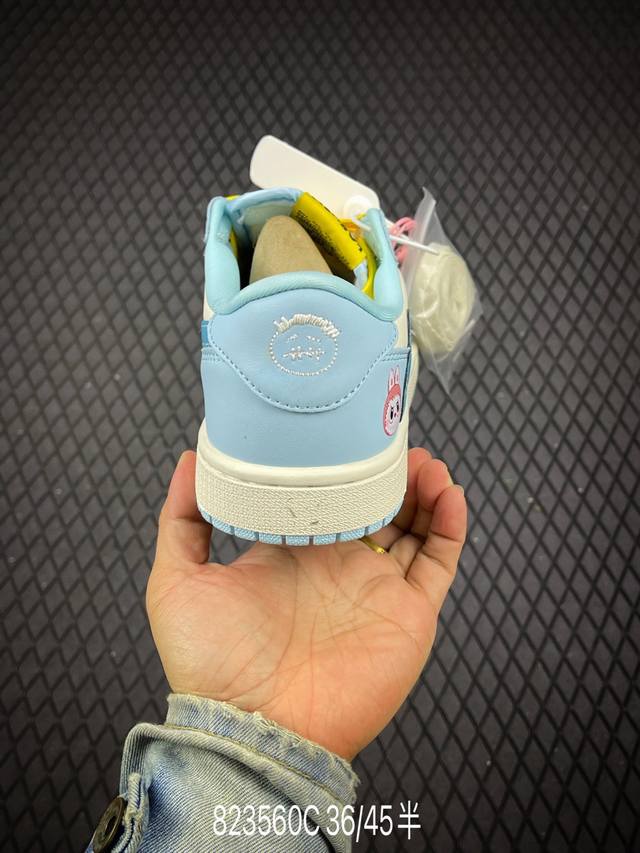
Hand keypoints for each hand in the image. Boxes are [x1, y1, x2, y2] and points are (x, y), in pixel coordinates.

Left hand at [147, 449, 466, 759]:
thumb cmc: (212, 664)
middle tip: (391, 439)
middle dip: (388, 471)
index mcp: (292, 553)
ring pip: (415, 527)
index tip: (345, 431)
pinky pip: (441, 563)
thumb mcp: (177, 582)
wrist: (255, 729)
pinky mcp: (408, 613)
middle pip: (376, 506)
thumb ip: (182, 519)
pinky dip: (452, 526)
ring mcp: (377, 589)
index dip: (338, 466)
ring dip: (424, 490)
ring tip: (422, 461)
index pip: (324, 499)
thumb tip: (192, 459)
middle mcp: (338, 566)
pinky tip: (449, 494)